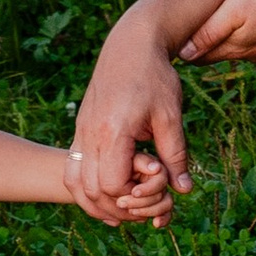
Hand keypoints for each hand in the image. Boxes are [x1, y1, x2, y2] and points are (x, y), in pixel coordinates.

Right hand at [71, 10, 193, 216]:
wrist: (129, 44)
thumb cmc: (154, 77)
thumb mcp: (170, 116)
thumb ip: (175, 155)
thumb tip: (183, 190)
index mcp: (114, 131)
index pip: (114, 184)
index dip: (134, 195)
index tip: (153, 184)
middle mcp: (90, 134)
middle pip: (92, 190)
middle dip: (116, 207)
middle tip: (141, 208)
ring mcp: (81, 132)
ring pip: (74, 184)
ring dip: (95, 204)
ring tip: (120, 210)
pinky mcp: (80, 129)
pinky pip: (71, 170)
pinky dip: (85, 189)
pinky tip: (106, 195)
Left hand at [181, 0, 255, 66]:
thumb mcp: (235, 10)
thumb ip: (209, 33)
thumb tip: (183, 54)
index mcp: (232, 47)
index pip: (198, 57)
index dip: (184, 48)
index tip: (172, 39)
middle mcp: (248, 54)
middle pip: (215, 54)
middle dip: (200, 46)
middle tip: (184, 33)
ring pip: (236, 48)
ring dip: (223, 40)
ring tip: (211, 26)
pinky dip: (245, 36)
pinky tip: (245, 24)